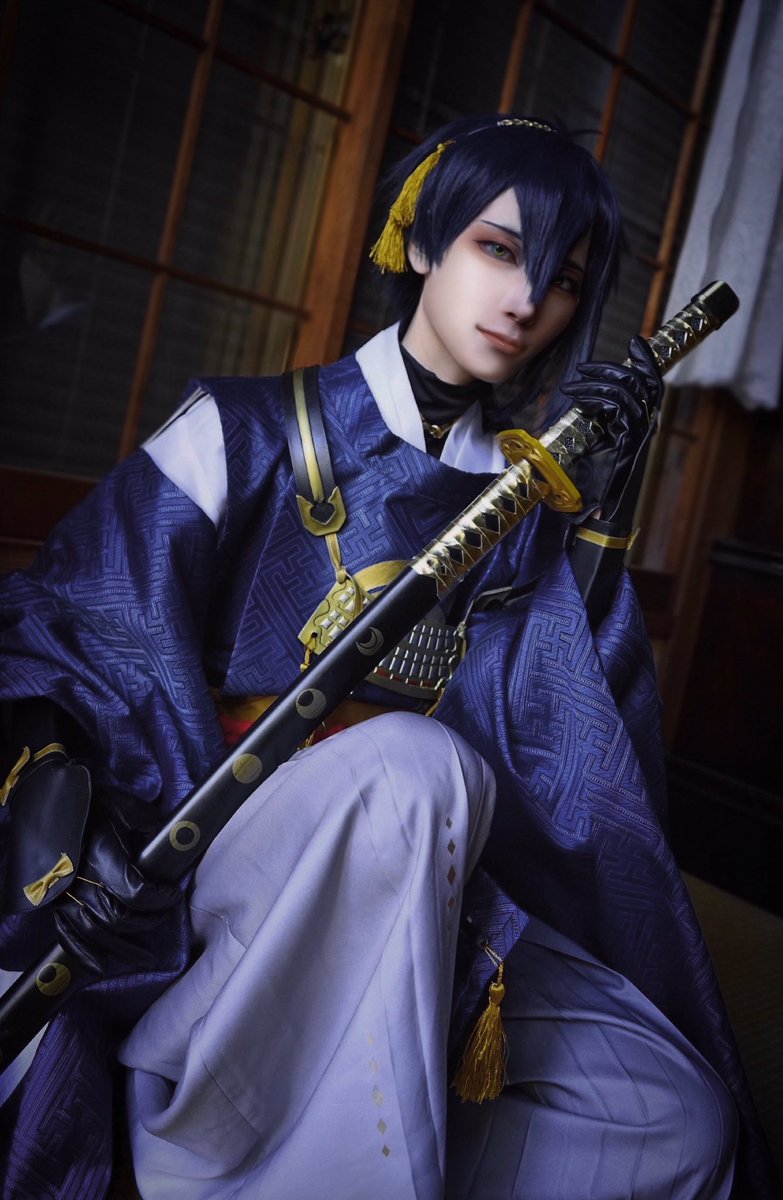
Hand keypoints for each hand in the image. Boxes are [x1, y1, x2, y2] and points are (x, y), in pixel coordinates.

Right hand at [53, 794, 182, 974]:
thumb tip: (183, 839)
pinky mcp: (55, 903)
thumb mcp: (130, 808)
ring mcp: (65, 894)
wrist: (56, 805)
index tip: (174, 894)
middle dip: (147, 922)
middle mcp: (81, 878)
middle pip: (118, 917)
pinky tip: (103, 966)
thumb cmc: (97, 806)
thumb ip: (155, 826)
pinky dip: (85, 955)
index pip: (135, 892)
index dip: (160, 899)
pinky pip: (68, 936)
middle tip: (164, 915)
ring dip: (123, 948)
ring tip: (145, 956)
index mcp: (102, 853)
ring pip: (96, 932)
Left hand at [560, 336, 662, 524]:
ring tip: (573, 384)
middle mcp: (644, 426)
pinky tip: (580, 400)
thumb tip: (581, 405)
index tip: (634, 342)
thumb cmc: (593, 486)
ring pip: (629, 391)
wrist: (600, 514)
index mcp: (638, 425)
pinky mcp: (630, 441)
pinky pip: (620, 407)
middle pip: (644, 382)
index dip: (645, 361)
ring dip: (599, 382)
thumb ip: (595, 424)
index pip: (650, 384)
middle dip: (615, 367)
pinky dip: (599, 397)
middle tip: (586, 367)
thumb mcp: (592, 447)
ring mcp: (639, 434)